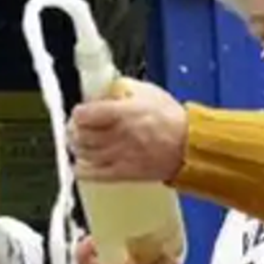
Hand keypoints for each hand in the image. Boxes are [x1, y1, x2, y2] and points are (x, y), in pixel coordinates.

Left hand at [67, 79, 188, 183]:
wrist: (189, 147)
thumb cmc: (171, 119)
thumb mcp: (148, 92)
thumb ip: (122, 89)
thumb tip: (104, 90)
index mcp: (122, 113)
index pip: (83, 115)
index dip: (79, 112)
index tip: (81, 112)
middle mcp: (117, 136)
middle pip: (79, 134)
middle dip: (74, 129)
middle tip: (77, 127)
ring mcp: (118, 156)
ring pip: (83, 153)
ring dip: (77, 147)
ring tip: (80, 142)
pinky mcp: (122, 173)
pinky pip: (91, 174)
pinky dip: (81, 168)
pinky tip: (82, 162)